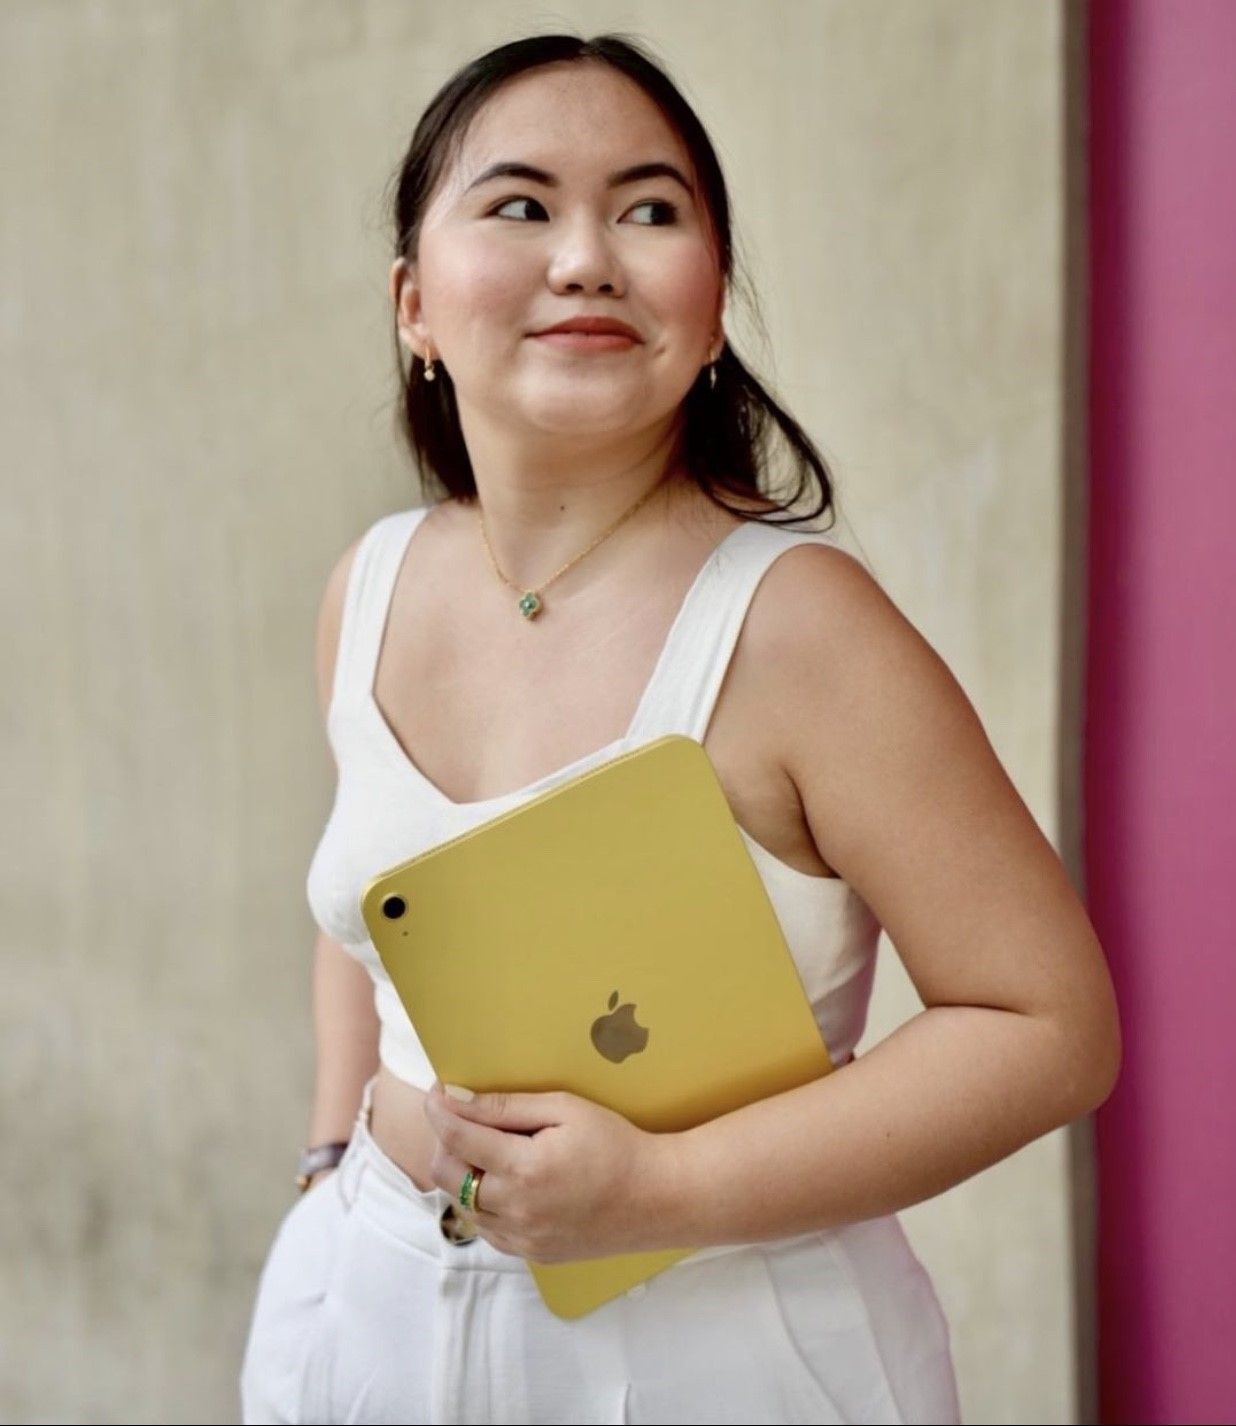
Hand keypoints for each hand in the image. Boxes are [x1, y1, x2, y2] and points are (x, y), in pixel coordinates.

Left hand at [421, 1082, 679, 1262]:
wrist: (656, 1197)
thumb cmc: (615, 1144)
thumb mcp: (565, 1110)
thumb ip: (507, 1108)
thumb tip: (459, 1101)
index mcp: (524, 1169)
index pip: (458, 1137)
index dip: (439, 1111)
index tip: (435, 1093)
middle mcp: (516, 1210)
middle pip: (449, 1177)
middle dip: (445, 1143)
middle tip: (461, 1120)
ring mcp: (523, 1238)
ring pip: (464, 1206)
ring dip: (463, 1175)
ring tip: (487, 1150)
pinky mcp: (533, 1254)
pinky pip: (488, 1229)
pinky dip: (485, 1204)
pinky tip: (507, 1182)